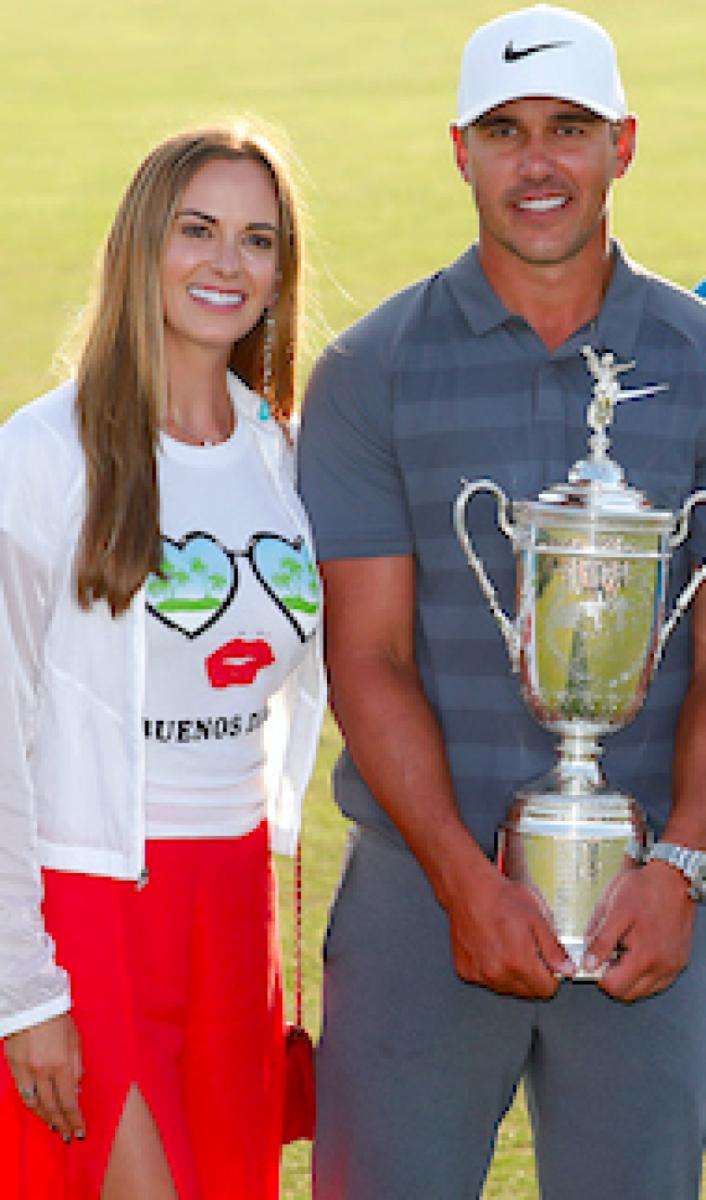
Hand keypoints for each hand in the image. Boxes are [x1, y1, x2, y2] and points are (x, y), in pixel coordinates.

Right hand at [3, 1013, 84, 1140]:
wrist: (31, 1004)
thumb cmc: (58, 1019)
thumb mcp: (76, 1041)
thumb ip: (77, 1067)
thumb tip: (77, 1090)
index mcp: (62, 1064)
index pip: (69, 1101)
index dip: (75, 1119)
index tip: (80, 1131)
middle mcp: (43, 1071)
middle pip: (52, 1107)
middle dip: (61, 1124)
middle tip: (68, 1136)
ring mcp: (26, 1071)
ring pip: (35, 1105)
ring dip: (45, 1119)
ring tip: (54, 1127)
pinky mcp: (14, 1068)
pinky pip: (22, 1094)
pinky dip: (31, 1106)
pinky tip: (38, 1111)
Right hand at [445, 860, 574, 998]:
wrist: (468, 889)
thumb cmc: (500, 898)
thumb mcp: (537, 917)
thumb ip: (553, 949)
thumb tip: (566, 969)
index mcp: (518, 962)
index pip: (546, 989)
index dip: (551, 975)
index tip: (548, 964)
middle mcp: (497, 973)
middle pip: (528, 992)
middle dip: (533, 976)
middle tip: (528, 950)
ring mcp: (479, 974)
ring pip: (507, 988)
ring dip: (513, 975)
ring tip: (509, 946)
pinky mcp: (466, 970)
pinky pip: (487, 980)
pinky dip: (493, 969)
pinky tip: (492, 948)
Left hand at [583, 861, 694, 1000]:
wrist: (672, 876)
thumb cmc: (643, 888)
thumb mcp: (613, 910)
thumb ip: (600, 941)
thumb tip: (588, 963)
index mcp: (645, 955)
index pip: (614, 987)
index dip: (598, 974)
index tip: (593, 961)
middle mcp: (663, 965)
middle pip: (629, 993)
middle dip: (613, 978)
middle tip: (606, 955)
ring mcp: (673, 965)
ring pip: (644, 990)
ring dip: (629, 978)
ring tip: (622, 952)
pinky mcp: (679, 960)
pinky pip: (659, 981)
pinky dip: (645, 975)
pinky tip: (637, 954)